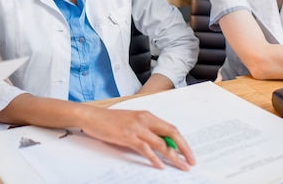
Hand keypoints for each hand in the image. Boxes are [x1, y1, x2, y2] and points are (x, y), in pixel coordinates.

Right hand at [78, 106, 195, 170]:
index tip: (189, 153)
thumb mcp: (131, 122)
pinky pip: (145, 149)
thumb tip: (160, 146)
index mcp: (147, 115)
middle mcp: (144, 119)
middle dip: (184, 148)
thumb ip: (145, 131)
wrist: (91, 116)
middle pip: (171, 134)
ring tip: (181, 167)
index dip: (182, 141)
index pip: (171, 128)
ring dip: (173, 157)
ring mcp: (136, 128)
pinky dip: (155, 158)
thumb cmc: (109, 120)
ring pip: (161, 143)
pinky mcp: (127, 136)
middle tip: (191, 161)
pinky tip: (160, 166)